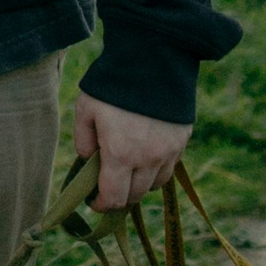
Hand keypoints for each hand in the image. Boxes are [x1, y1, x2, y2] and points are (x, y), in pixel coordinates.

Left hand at [72, 93, 188, 215]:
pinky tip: (144, 158)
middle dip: (118, 197)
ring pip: (153, 186)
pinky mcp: (181, 142)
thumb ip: (83, 141)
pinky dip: (154, 172)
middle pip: (134, 197)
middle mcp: (148, 159)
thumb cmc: (113, 85)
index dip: (101, 205)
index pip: (114, 199)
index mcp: (121, 155)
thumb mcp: (86, 109)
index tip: (92, 200)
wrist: (153, 59)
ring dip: (137, 185)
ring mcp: (168, 152)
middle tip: (106, 185)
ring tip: (125, 171)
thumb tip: (88, 161)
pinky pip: (168, 170)